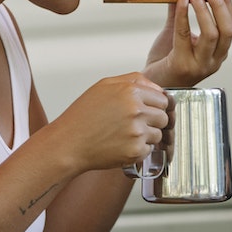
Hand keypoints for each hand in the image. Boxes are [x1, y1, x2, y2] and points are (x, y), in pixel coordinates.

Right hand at [49, 72, 170, 173]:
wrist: (68, 144)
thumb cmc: (83, 116)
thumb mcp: (104, 86)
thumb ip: (133, 80)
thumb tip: (156, 86)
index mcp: (130, 91)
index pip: (162, 99)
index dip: (154, 106)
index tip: (145, 111)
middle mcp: (136, 110)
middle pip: (163, 117)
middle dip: (152, 121)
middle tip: (134, 125)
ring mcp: (136, 132)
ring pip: (158, 134)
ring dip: (146, 136)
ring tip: (125, 135)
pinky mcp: (135, 151)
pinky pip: (149, 150)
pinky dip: (138, 150)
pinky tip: (121, 145)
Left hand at [143, 0, 231, 87]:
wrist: (151, 84)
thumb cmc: (166, 60)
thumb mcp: (176, 31)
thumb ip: (179, 9)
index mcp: (218, 51)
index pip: (231, 23)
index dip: (227, 1)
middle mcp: (214, 59)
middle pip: (227, 29)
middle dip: (219, 4)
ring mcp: (201, 65)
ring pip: (212, 34)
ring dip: (203, 9)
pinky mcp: (183, 65)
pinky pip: (185, 36)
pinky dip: (183, 16)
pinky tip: (180, 2)